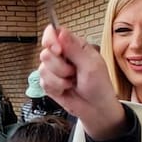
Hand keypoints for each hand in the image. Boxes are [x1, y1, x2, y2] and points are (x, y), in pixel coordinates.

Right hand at [38, 24, 125, 138]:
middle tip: (74, 73)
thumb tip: (61, 32)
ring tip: (72, 82)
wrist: (96, 109)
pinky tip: (65, 89)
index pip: (53, 32)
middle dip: (59, 66)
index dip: (51, 40)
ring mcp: (54, 69)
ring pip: (42, 68)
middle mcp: (62, 55)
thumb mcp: (91, 65)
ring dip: (59, 79)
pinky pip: (43, 82)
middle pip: (46, 52)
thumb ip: (74, 49)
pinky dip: (55, 87)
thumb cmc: (99, 85)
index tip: (58, 51)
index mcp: (74, 45)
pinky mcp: (49, 83)